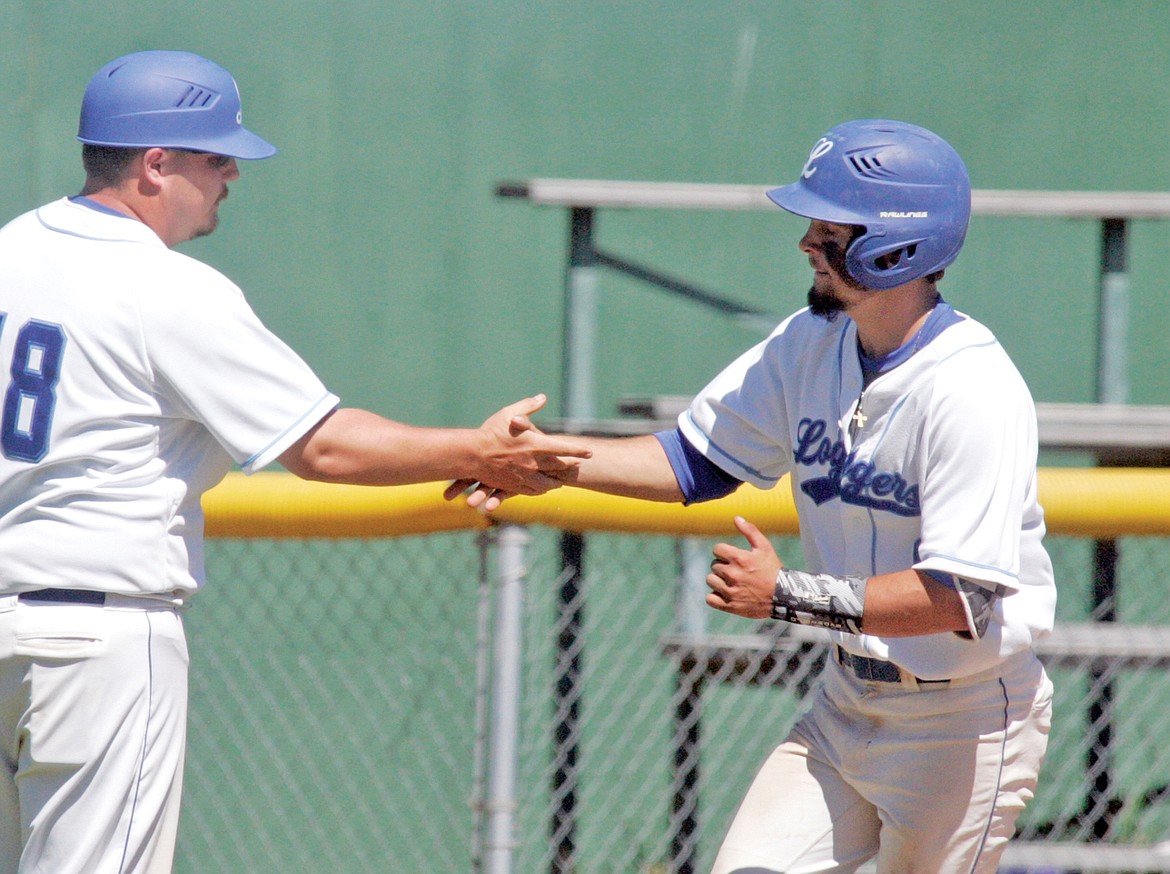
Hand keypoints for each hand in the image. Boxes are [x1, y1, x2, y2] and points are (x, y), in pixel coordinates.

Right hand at [442, 394, 590, 510]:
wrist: (471, 455)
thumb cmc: (490, 432)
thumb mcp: (509, 413)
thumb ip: (528, 406)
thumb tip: (542, 397)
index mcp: (535, 445)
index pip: (563, 448)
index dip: (578, 451)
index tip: (589, 453)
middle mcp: (533, 463)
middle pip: (558, 468)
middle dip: (569, 467)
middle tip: (576, 465)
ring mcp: (523, 477)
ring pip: (547, 485)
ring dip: (555, 483)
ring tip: (559, 482)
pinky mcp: (513, 486)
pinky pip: (531, 491)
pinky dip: (539, 490)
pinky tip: (541, 488)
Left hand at [706, 516, 782, 618]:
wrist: (783, 596)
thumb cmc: (773, 570)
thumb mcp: (765, 547)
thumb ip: (750, 531)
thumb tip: (736, 518)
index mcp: (739, 558)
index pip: (717, 549)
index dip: (724, 552)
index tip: (733, 558)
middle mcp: (732, 574)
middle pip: (714, 565)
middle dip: (723, 566)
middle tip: (737, 571)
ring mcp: (730, 591)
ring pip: (710, 580)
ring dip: (718, 580)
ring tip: (731, 582)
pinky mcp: (730, 606)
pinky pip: (710, 598)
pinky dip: (715, 596)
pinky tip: (725, 594)